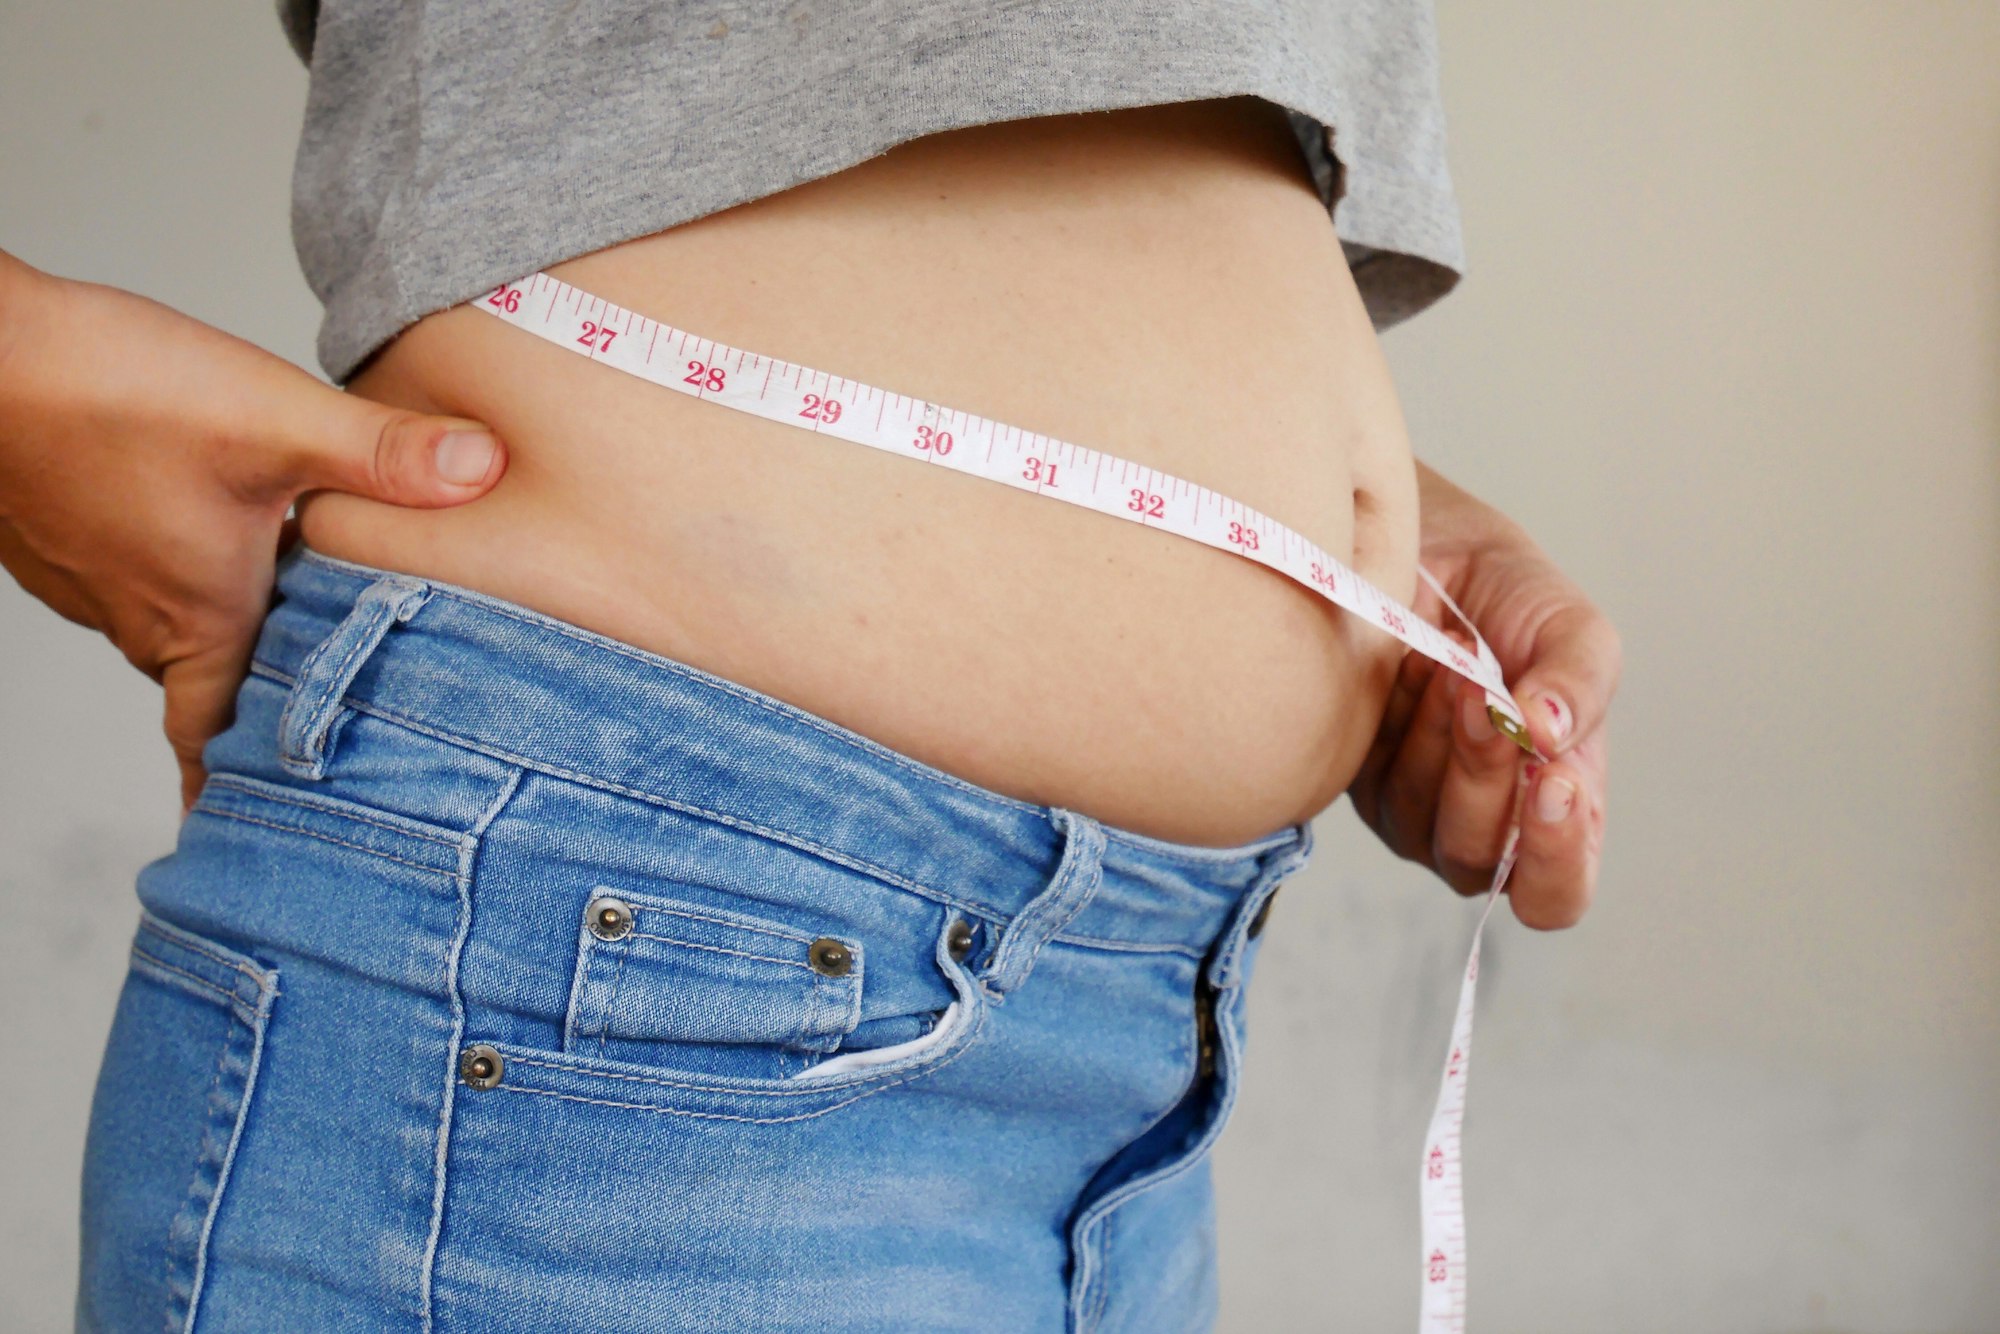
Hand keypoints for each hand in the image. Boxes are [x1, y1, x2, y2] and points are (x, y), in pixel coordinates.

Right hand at [0, 256, 508, 811]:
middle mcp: (137, 615)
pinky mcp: (60, 531)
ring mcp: (88, 576)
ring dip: (223, 634)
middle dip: (257, 712)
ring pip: (170, 627)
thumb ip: (382, 452)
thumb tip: (486, 470)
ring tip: (289, 633)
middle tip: (313, 736)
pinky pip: (132, 576)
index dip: (243, 790)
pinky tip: (214, 534)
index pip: (217, 740)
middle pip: (208, 688)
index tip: (272, 838)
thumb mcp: (274, 420)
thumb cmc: (106, 392)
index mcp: (198, 618)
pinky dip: (174, 575)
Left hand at [1347, 459, 1620, 929]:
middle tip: (1483, 685)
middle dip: (1483, 771)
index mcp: (1553, 811)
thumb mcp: (1570, 626)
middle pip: (1478, 859)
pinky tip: (1407, 663)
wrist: (1428, 547)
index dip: (1555, 860)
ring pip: (1417, 822)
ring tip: (1448, 659)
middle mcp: (1482, 825)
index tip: (1553, 782)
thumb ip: (1582, 679)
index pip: (1555, 892)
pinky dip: (1394, 723)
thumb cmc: (1510, 600)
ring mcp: (1412, 810)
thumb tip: (1548, 734)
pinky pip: (1371, 782)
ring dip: (1436, 740)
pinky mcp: (1356, 781)